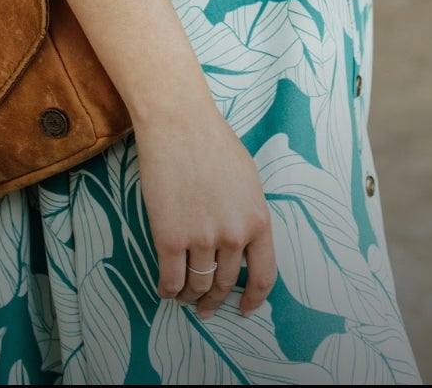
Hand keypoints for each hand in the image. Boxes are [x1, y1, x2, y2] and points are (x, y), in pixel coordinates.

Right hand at [134, 102, 276, 320]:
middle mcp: (234, 235)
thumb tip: (243, 245)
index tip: (244, 309)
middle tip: (206, 307)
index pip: (264, 277)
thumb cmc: (213, 142)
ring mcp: (202, 238)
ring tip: (185, 297)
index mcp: (258, 221)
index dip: (253, 300)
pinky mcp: (170, 237)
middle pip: (225, 284)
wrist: (179, 122)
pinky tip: (166, 289)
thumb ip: (249, 216)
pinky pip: (171, 279)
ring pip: (197, 285)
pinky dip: (168, 290)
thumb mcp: (248, 181)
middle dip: (215, 301)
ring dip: (190, 296)